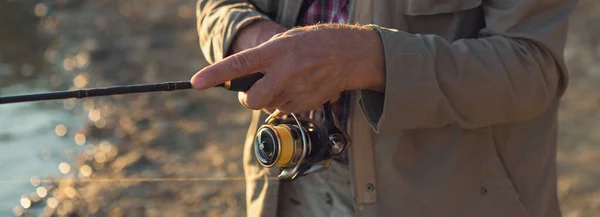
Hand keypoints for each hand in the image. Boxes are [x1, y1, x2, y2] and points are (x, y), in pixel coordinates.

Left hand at [191, 24, 384, 112]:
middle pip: (252, 101)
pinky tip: (299, 88)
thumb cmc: (315, 43)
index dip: (215, 74)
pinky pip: (285, 110)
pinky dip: (286, 103)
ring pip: (269, 107)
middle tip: (252, 92)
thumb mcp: (286, 41)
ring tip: (288, 82)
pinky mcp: (306, 104)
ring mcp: (296, 90)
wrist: (350, 55)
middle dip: (248, 100)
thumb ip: (265, 58)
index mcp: (276, 51)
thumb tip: (247, 78)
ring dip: (271, 99)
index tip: (196, 82)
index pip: (239, 64)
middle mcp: (284, 72)